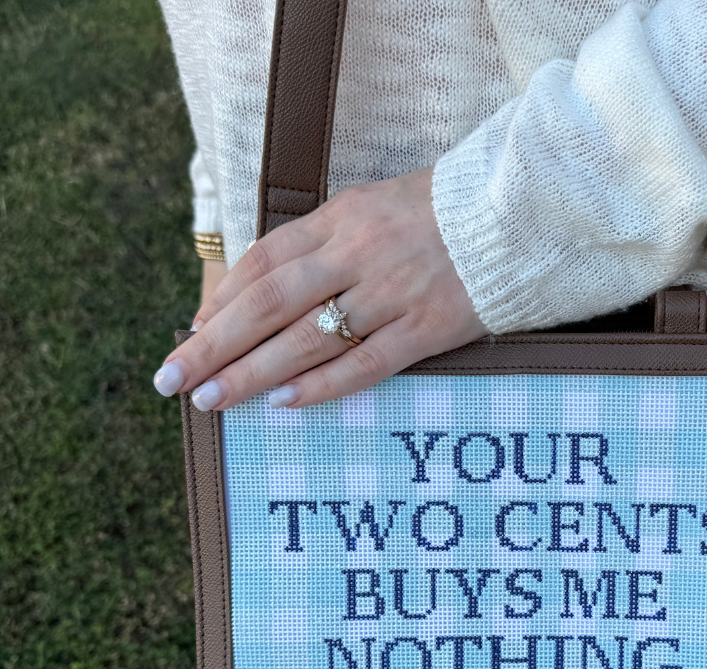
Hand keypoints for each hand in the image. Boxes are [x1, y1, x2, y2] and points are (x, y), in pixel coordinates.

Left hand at [153, 167, 485, 409]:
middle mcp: (358, 255)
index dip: (222, 300)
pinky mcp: (427, 329)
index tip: (192, 332)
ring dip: (252, 372)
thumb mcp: (372, 209)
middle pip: (269, 303)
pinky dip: (323, 384)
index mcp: (341, 219)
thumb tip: (263, 291)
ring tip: (212, 401)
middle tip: (173, 379)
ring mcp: (392, 294)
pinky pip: (366, 363)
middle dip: (214, 344)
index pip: (264, 261)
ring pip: (307, 338)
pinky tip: (286, 403)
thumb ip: (322, 245)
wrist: (516, 215)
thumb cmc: (439, 217)